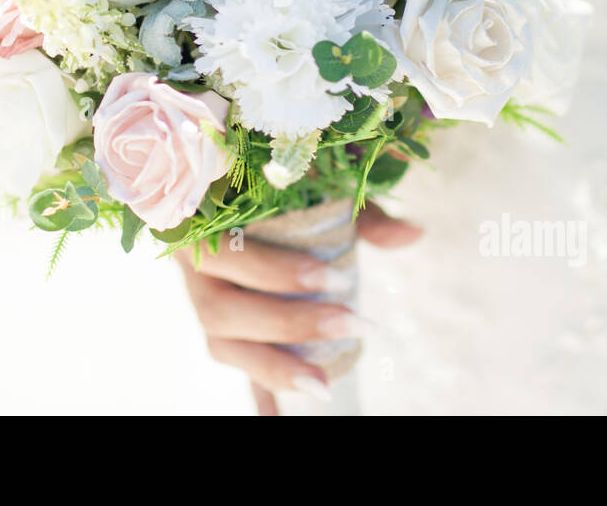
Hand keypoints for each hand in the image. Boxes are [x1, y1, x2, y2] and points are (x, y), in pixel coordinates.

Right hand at [176, 202, 421, 414]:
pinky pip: (236, 364)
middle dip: (288, 323)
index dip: (279, 271)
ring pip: (221, 344)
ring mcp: (201, 302)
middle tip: (350, 324)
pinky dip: (260, 392)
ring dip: (271, 368)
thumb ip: (360, 213)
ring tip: (321, 389)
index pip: (230, 252)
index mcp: (203, 222)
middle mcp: (191, 268)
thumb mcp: (318, 187)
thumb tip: (415, 233)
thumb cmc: (276, 187)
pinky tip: (280, 419)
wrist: (226, 197)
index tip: (337, 278)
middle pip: (222, 310)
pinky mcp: (221, 329)